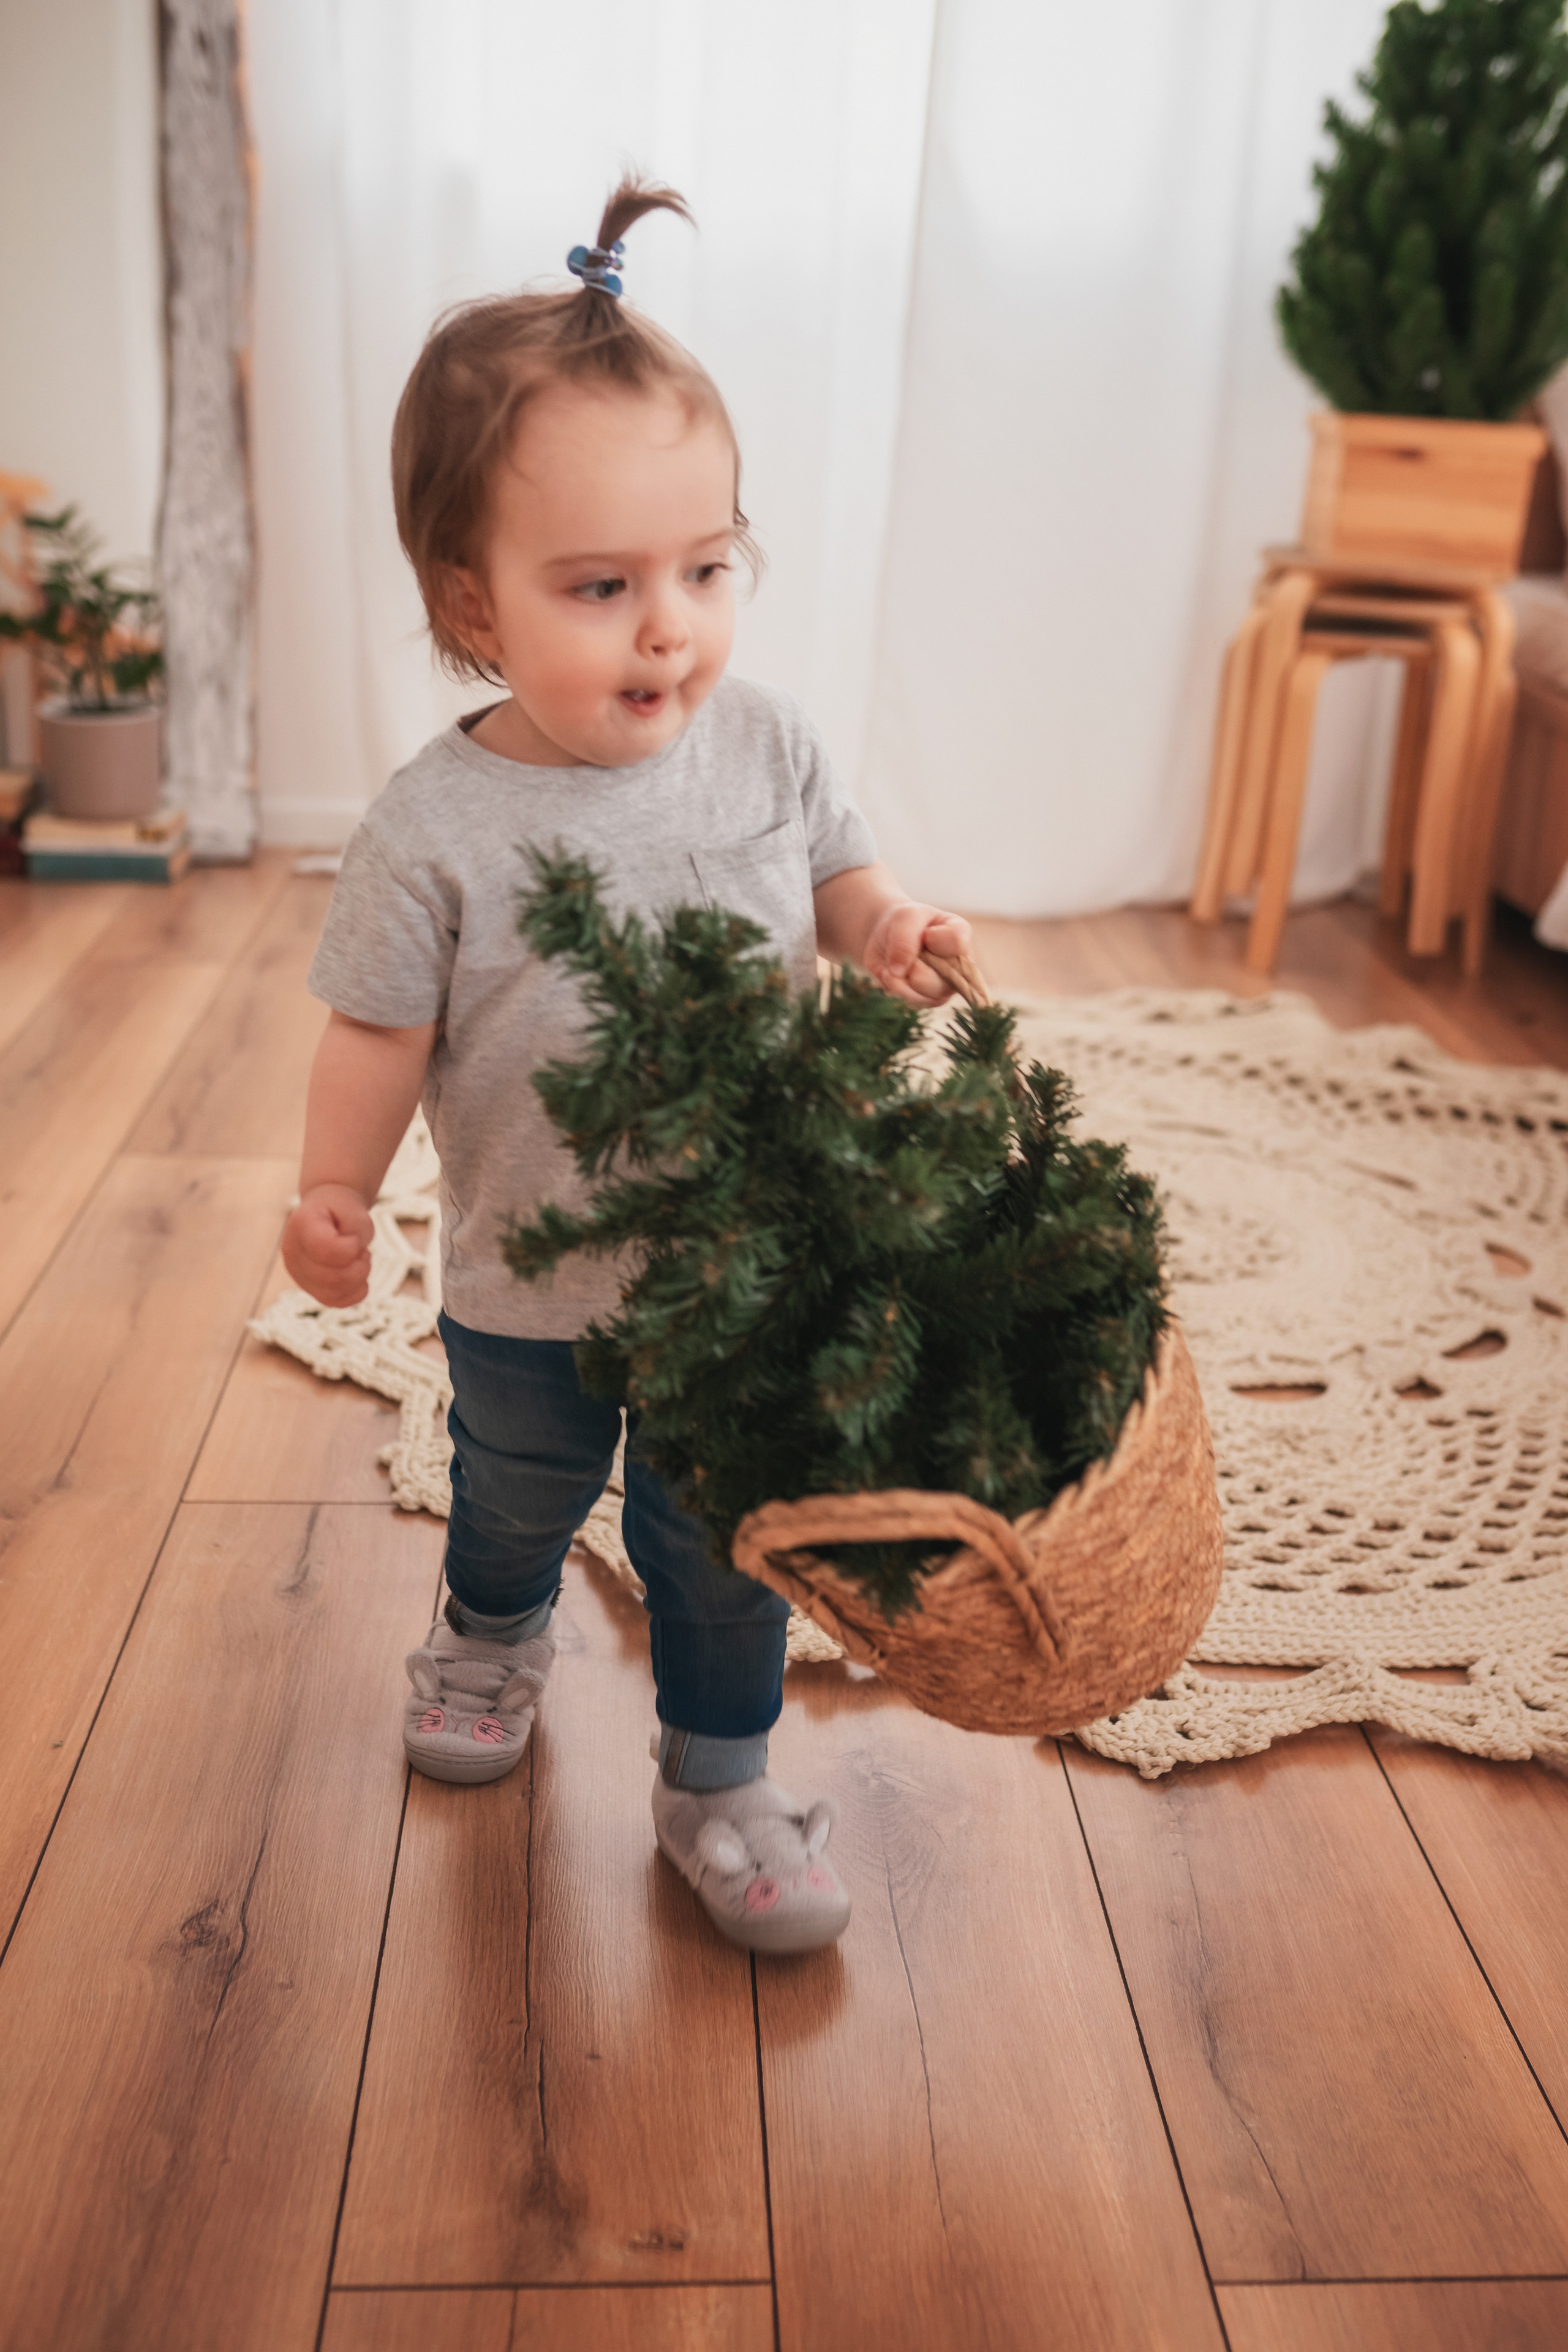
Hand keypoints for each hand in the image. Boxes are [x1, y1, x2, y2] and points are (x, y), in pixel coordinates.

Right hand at [282, 1183, 374, 1306]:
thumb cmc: (341, 1210)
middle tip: (363, 1250)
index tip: (354, 1239)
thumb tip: (352, 1257)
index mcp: (300, 1225)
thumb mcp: (355, 1209)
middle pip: (329, 1278)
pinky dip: (355, 1292)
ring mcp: (298, 1275)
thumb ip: (357, 1229)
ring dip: (358, 1279)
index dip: (350, 1248)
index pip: (324, 1250)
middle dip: (358, 1266)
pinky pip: (335, 1302)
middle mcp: (292, 1253)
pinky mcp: (310, 1289)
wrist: (327, 1211)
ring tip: (359, 1260)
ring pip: (332, 1294)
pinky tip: (357, 1275)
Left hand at [861, 902, 973, 1007]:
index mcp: (961, 936)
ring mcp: (943, 987)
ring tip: (892, 964)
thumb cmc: (904, 922)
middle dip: (913, 968)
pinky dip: (892, 988)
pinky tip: (890, 974)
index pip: (956, 943)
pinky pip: (908, 1003)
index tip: (924, 933)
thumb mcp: (905, 917)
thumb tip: (899, 971)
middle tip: (905, 953)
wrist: (888, 936)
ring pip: (923, 997)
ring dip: (899, 981)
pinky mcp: (926, 1000)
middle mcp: (958, 966)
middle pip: (940, 980)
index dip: (933, 940)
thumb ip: (905, 938)